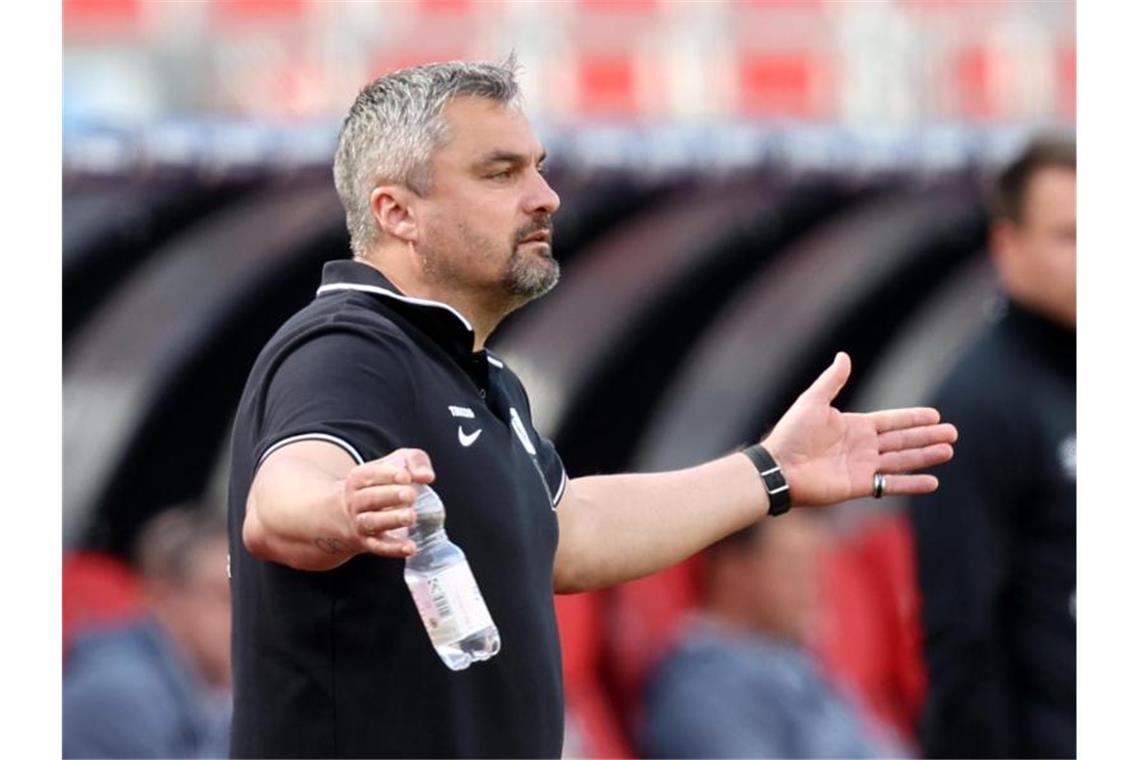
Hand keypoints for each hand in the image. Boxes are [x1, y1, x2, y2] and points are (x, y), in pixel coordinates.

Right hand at [341, 448, 435, 556]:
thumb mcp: (391, 464)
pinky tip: (411, 547)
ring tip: (411, 517)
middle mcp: (356, 501)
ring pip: (372, 522)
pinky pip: (379, 547)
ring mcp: (360, 523)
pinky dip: (394, 548)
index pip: (370, 474)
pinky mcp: (368, 543)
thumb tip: (427, 476)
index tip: (406, 476)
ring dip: (392, 520)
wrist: (340, 516)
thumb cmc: (377, 485)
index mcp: (358, 479)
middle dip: (391, 496)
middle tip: (411, 495)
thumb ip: (412, 461)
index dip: (389, 474)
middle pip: (370, 498)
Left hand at [762, 352, 956, 507]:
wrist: (778, 466)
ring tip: (948, 451)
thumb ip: (832, 380)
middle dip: (927, 436)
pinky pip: (891, 484)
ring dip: (925, 456)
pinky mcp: (859, 485)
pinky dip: (912, 484)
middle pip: (902, 440)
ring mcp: (862, 466)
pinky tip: (932, 481)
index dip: (913, 418)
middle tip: (953, 433)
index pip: (892, 421)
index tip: (936, 415)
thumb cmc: (791, 433)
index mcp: (854, 426)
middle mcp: (862, 446)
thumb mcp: (813, 401)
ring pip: (902, 460)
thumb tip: (844, 356)